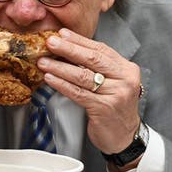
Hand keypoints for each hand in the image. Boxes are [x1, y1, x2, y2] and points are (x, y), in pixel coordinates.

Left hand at [37, 28, 142, 154]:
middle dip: (68, 49)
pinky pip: (78, 93)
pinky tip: (50, 79)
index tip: (62, 34)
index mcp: (127, 69)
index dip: (80, 41)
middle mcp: (124, 80)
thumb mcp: (114, 83)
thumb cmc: (115, 108)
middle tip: (50, 42)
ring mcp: (116, 94)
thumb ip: (99, 68)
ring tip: (44, 61)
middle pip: (93, 59)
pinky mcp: (104, 109)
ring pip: (83, 76)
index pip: (101, 49)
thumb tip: (69, 50)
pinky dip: (62, 84)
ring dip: (60, 67)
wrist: (125, 137)